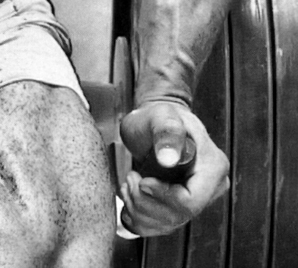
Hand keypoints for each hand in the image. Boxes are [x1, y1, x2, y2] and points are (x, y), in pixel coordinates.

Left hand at [118, 100, 228, 236]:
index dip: (163, 196)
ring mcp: (196, 201)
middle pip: (178, 216)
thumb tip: (169, 158)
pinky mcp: (180, 208)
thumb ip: (166, 132)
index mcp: (213, 168)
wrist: (153, 125)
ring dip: (138, 208)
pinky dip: (138, 217)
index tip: (142, 180)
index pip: (191, 201)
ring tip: (130, 182)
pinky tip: (131, 196)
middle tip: (131, 177)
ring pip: (166, 224)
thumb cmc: (158, 117)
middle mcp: (210, 189)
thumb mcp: (161, 115)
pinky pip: (158, 227)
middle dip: (146, 201)